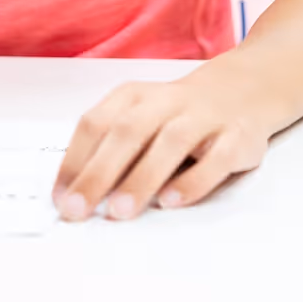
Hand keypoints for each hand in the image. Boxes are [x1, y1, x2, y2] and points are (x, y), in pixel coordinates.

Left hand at [52, 69, 278, 220]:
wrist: (242, 90)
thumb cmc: (176, 115)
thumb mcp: (140, 117)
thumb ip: (112, 148)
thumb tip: (76, 193)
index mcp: (133, 96)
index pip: (95, 124)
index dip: (74, 161)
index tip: (60, 198)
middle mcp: (166, 101)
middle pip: (127, 133)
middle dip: (99, 173)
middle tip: (77, 210)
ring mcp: (204, 117)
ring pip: (170, 143)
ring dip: (141, 178)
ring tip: (119, 211)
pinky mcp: (237, 136)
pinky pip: (216, 158)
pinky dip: (193, 180)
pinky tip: (171, 202)